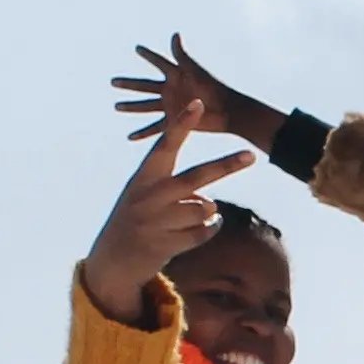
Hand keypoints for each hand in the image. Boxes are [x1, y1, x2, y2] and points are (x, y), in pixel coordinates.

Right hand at [82, 108, 251, 323]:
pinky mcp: (164, 245)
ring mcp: (156, 222)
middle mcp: (149, 196)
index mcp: (143, 177)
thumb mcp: (146, 196)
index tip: (199, 102)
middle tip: (251, 155)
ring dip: (208, 211)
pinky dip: (209, 229)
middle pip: (196, 178)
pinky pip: (203, 232)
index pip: (165, 145)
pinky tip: (201, 228)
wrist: (113, 260)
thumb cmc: (137, 219)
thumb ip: (176, 191)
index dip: (183, 124)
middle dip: (226, 165)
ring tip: (197, 215)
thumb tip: (212, 203)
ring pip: (203, 209)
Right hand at [116, 36, 278, 153]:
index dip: (148, 55)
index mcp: (176, 75)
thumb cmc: (213, 88)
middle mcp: (171, 90)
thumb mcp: (194, 70)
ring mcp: (171, 106)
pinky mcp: (174, 122)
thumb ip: (182, 55)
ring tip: (116, 106)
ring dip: (131, 107)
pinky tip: (130, 137)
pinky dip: (143, 133)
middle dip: (129, 84)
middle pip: (144, 86)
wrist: (227, 111)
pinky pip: (155, 128)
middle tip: (113, 81)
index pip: (158, 62)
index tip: (137, 49)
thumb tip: (174, 34)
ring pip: (146, 107)